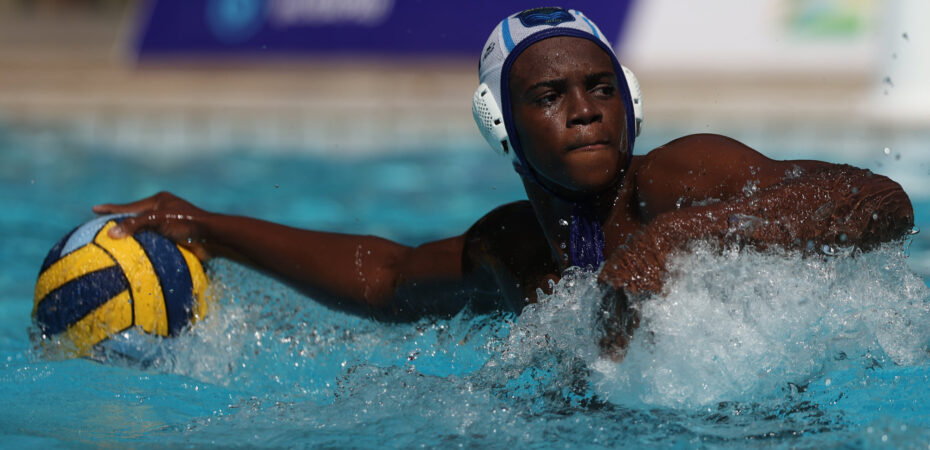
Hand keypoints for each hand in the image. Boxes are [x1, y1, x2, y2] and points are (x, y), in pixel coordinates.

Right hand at [93, 192, 212, 259]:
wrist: (212, 237)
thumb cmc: (186, 223)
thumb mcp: (158, 220)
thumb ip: (135, 225)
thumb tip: (111, 233)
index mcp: (159, 201)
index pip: (129, 206)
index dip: (111, 209)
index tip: (94, 209)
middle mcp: (163, 211)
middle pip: (136, 218)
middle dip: (120, 222)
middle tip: (101, 226)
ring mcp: (169, 226)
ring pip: (144, 232)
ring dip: (131, 237)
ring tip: (114, 242)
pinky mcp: (174, 239)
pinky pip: (153, 243)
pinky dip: (143, 248)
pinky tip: (134, 255)